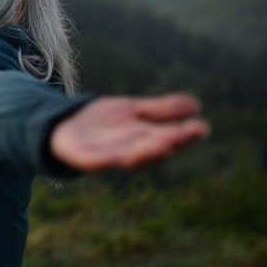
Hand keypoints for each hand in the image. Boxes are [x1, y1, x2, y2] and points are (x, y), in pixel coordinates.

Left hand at [50, 93, 210, 171]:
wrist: (64, 125)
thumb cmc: (103, 122)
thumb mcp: (134, 110)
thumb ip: (161, 110)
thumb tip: (196, 105)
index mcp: (145, 139)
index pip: (170, 138)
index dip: (186, 135)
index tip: (202, 127)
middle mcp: (130, 151)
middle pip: (152, 149)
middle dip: (168, 143)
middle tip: (185, 135)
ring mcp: (108, 156)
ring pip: (129, 158)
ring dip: (145, 153)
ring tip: (162, 144)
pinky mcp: (85, 159)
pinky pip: (96, 162)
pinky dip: (105, 161)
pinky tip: (115, 157)